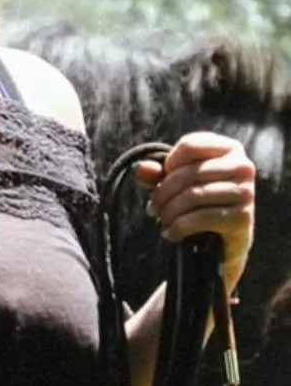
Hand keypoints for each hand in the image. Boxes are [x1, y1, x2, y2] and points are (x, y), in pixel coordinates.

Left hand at [137, 132, 255, 290]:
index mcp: (229, 148)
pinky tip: (170, 233)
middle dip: (163, 193)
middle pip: (189, 173)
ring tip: (161, 220)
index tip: (159, 181)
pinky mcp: (244, 218)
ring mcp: (246, 192)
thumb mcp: (175, 181)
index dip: (168, 163)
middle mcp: (243, 166)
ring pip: (194, 195)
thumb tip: (138, 169)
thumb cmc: (197, 200)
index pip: (190, 146)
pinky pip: (203, 217)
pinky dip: (180, 226)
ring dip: (169, 211)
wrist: (222, 239)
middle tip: (152, 209)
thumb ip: (156, 172)